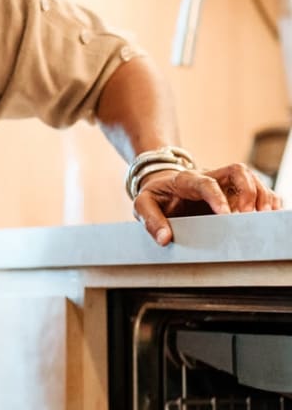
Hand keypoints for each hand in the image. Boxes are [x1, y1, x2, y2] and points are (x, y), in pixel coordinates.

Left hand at [133, 162, 281, 245]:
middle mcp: (209, 176)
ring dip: (260, 196)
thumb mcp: (142, 205)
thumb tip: (165, 239)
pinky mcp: (233, 192)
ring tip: (262, 218)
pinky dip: (267, 200)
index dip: (217, 197)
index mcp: (186, 179)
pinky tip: (268, 215)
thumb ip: (150, 221)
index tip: (225, 215)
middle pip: (237, 171)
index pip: (205, 182)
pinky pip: (256, 190)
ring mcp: (224, 183)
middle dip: (247, 191)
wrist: (161, 185)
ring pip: (251, 179)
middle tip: (248, 216)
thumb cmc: (154, 196)